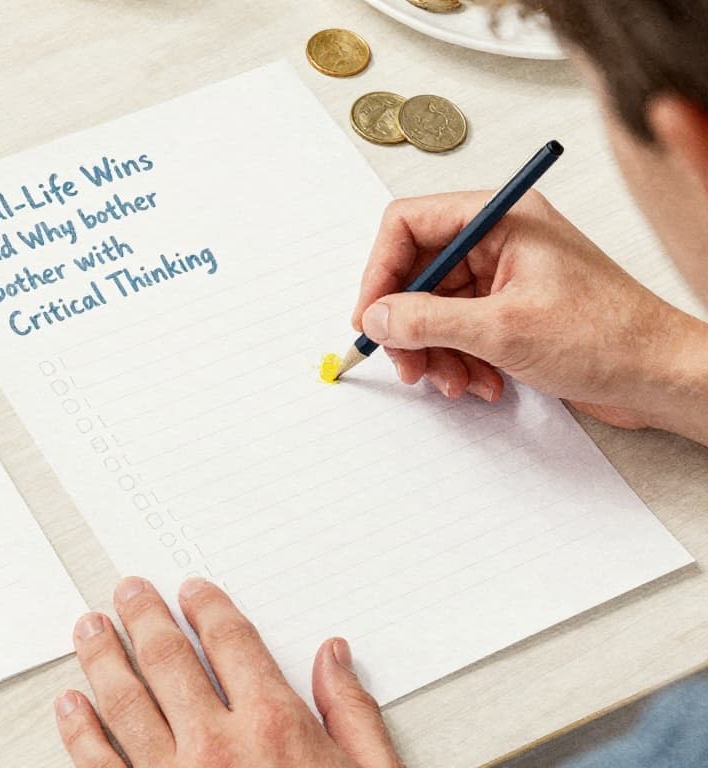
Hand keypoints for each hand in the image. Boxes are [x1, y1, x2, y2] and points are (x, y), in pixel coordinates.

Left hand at [55, 577, 399, 767]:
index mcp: (275, 727)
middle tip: (129, 592)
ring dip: (103, 657)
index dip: (209, 609)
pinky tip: (70, 704)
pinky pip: (97, 764)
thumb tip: (333, 656)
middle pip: (169, 659)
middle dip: (145, 617)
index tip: (193, 592)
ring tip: (90, 628)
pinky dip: (79, 729)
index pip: (232, 643)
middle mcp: (217, 745)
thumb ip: (353, 714)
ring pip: (124, 700)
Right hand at [351, 191, 707, 436]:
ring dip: (434, 352)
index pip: (409, 224)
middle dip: (408, 324)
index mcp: (502, 219)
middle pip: (417, 273)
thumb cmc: (610, 338)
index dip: (381, 271)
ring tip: (452, 381)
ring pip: (433, 309)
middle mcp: (500, 241)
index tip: (371, 315)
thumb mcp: (503, 329)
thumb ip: (428, 320)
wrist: (662, 377)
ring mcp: (505, 278)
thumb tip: (378, 316)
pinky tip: (481, 382)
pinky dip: (459, 361)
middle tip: (406, 362)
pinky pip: (458, 332)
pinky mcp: (511, 312)